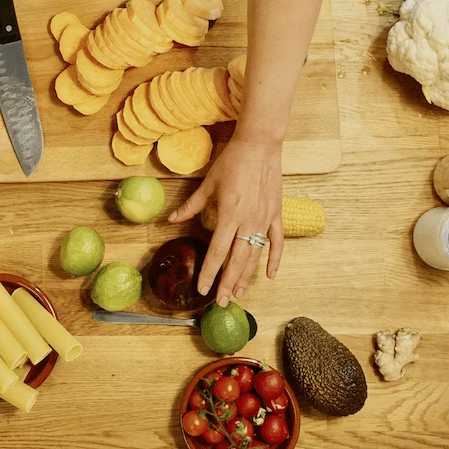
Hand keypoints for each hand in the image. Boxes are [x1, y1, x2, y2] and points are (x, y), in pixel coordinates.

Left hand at [168, 133, 283, 306]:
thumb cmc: (232, 162)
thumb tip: (171, 220)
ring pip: (255, 256)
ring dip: (247, 277)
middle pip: (237, 261)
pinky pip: (277, 243)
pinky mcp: (276, 215)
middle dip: (228, 284)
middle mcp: (248, 221)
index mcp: (228, 215)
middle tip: (222, 303)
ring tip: (239, 294)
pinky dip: (274, 260)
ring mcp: (264, 219)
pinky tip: (270, 275)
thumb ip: (191, 206)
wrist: (260, 145)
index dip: (209, 273)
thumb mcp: (208, 184)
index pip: (217, 253)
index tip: (203, 289)